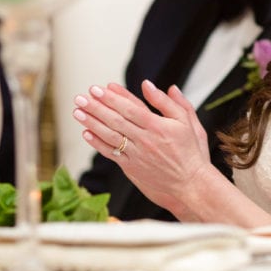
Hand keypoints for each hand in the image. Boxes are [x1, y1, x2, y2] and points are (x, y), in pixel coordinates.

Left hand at [73, 81, 210, 215]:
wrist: (191, 185)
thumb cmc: (191, 153)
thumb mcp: (188, 122)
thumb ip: (170, 102)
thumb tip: (149, 85)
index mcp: (159, 126)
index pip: (131, 107)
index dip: (114, 97)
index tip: (100, 88)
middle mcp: (145, 140)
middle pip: (116, 119)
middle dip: (97, 107)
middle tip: (81, 97)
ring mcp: (137, 155)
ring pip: (110, 135)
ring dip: (92, 122)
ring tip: (78, 111)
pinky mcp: (132, 168)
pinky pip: (111, 153)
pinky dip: (98, 143)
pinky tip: (87, 133)